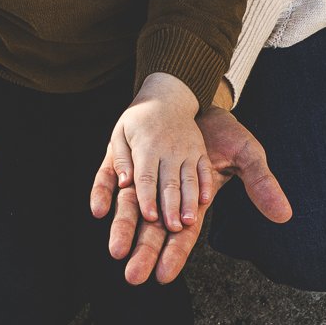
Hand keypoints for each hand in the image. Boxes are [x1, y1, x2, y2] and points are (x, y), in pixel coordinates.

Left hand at [90, 104, 290, 283]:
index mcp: (193, 201)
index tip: (163, 277)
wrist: (200, 103)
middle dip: (144, 252)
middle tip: (132, 278)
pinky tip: (97, 209)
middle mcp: (166, 196)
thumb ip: (261, 184)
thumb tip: (284, 215)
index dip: (174, 254)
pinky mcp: (129, 159)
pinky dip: (105, 192)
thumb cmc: (224, 133)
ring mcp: (146, 178)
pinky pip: (113, 178)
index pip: (183, 234)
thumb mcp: (246, 156)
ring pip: (131, 208)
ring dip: (122, 229)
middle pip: (153, 230)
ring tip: (115, 253)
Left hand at [97, 73, 213, 233]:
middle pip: (169, 183)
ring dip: (189, 202)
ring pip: (189, 180)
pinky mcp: (199, 151)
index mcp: (146, 147)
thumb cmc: (138, 120)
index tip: (150, 216)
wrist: (167, 95)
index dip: (148, 198)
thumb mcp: (121, 133)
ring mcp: (187, 151)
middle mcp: (168, 150)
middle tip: (173, 229)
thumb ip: (121, 158)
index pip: (146, 177)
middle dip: (171, 207)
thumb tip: (123, 183)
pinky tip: (205, 200)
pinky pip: (204, 169)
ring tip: (189, 222)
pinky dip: (205, 185)